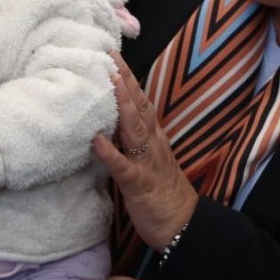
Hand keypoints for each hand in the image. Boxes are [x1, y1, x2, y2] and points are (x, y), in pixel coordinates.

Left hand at [93, 55, 197, 250]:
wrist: (182, 225)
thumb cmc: (161, 194)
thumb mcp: (146, 160)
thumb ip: (130, 140)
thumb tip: (107, 123)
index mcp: (153, 138)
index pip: (140, 102)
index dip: (128, 78)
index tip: (114, 54)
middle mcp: (153, 144)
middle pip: (140, 106)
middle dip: (125, 79)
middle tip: (110, 54)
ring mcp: (148, 163)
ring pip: (135, 129)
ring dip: (123, 104)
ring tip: (109, 81)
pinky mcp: (139, 185)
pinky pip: (124, 167)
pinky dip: (110, 153)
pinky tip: (97, 141)